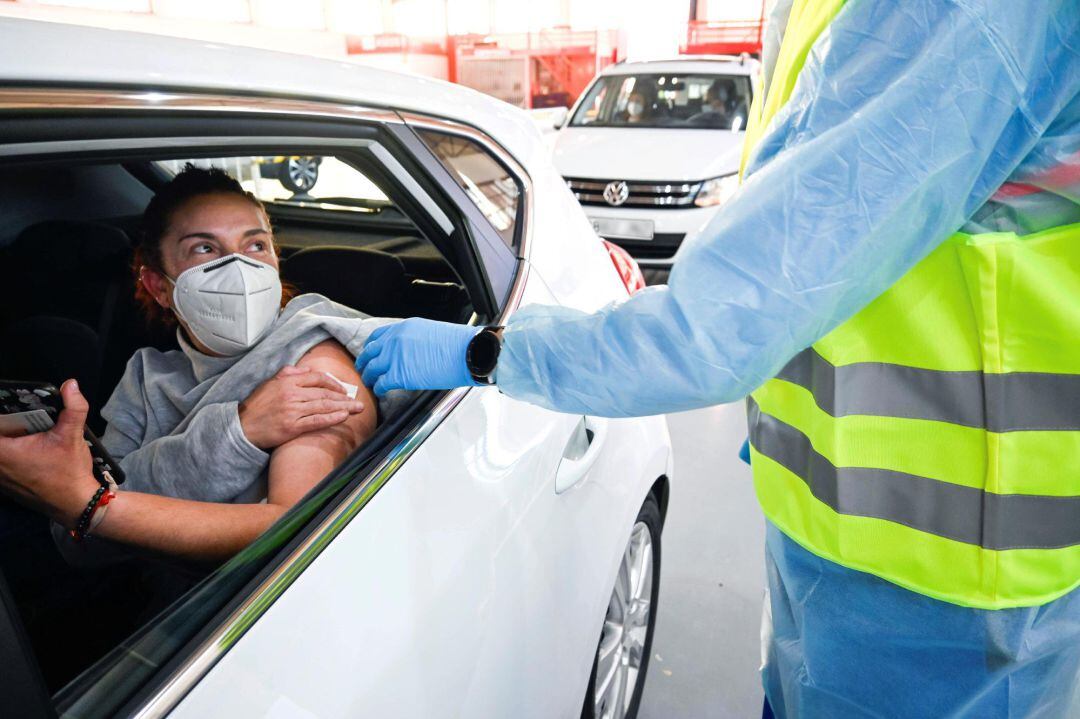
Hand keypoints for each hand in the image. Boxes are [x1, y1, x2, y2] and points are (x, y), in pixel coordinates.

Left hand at [0, 380, 101, 527]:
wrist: (76, 505)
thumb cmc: (70, 473)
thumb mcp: (73, 436)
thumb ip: (73, 408)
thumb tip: (71, 385)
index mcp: (4, 452)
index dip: (0, 418)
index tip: (7, 406)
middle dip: (5, 427)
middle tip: (17, 418)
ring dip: (6, 442)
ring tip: (22, 432)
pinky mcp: (5, 486)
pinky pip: (1, 466)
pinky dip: (8, 454)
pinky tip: (26, 449)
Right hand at [239, 366, 365, 449]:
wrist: (241, 427)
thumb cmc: (257, 406)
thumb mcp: (270, 383)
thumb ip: (289, 373)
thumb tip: (307, 369)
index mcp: (287, 381)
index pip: (317, 378)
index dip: (333, 383)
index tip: (343, 390)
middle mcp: (291, 393)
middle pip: (325, 392)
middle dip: (344, 397)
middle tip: (358, 401)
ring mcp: (292, 410)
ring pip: (324, 405)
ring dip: (344, 407)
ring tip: (357, 409)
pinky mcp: (292, 426)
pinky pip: (317, 420)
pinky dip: (332, 418)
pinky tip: (343, 417)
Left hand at [356, 318, 480, 396]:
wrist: (466, 352)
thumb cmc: (457, 343)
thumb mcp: (430, 332)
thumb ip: (414, 339)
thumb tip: (410, 351)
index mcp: (403, 327)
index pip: (378, 336)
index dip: (371, 347)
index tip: (370, 353)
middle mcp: (395, 340)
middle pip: (370, 352)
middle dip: (364, 362)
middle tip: (363, 369)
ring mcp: (395, 357)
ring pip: (371, 368)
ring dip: (369, 377)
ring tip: (370, 383)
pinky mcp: (399, 375)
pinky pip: (380, 383)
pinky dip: (378, 388)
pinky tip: (381, 391)